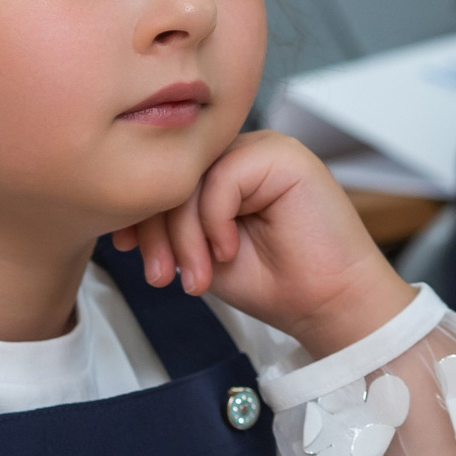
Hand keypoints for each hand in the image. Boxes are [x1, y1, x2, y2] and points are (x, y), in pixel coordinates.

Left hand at [115, 131, 412, 356]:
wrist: (329, 306)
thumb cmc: (277, 283)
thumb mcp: (203, 253)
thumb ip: (173, 225)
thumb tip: (126, 208)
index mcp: (226, 170)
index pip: (167, 176)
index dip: (140, 211)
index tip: (126, 250)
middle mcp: (244, 153)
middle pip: (175, 174)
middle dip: (157, 230)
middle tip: (161, 276)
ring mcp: (265, 150)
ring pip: (193, 178)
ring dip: (185, 236)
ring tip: (197, 277)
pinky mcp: (284, 156)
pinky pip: (221, 179)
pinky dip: (214, 222)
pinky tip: (228, 251)